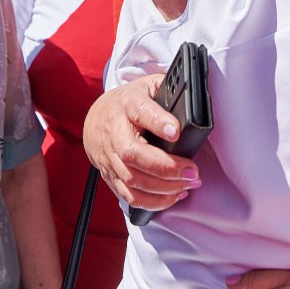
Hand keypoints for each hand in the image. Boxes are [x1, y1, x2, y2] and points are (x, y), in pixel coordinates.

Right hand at [83, 74, 200, 210]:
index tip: (175, 132)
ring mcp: (108, 156)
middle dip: (166, 168)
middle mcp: (114, 132)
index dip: (158, 122)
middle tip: (192, 172)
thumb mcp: (147, 87)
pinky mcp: (109, 175)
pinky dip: (153, 201)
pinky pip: (128, 195)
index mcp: (127, 104)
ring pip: (132, 180)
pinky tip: (172, 196)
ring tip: (187, 185)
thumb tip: (190, 105)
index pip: (140, 111)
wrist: (97, 117)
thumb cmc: (128, 103)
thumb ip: (167, 91)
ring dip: (163, 189)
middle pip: (133, 155)